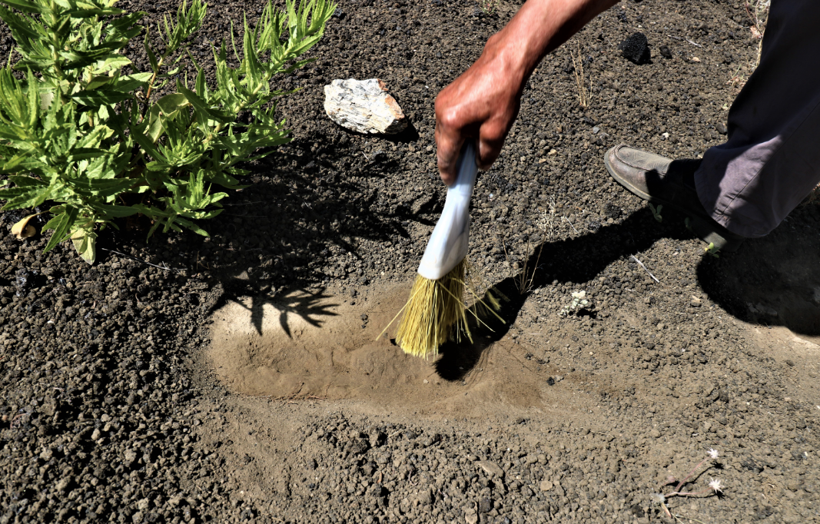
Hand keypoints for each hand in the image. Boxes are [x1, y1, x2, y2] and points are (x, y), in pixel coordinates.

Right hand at [435, 34, 524, 184]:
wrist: (504, 61)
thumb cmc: (502, 92)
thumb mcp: (497, 131)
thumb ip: (486, 154)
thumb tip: (480, 164)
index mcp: (451, 123)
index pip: (445, 156)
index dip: (449, 173)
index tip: (452, 183)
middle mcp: (441, 112)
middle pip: (443, 144)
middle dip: (454, 157)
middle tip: (466, 170)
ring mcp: (442, 102)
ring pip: (446, 132)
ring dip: (458, 142)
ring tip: (475, 147)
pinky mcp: (447, 95)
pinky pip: (449, 120)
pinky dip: (458, 129)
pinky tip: (474, 129)